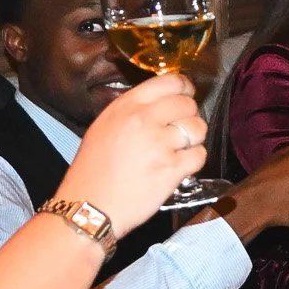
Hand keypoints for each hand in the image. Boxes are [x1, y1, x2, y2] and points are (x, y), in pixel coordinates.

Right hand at [63, 72, 205, 234]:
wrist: (89, 207)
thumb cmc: (92, 172)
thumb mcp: (103, 128)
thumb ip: (131, 112)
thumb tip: (159, 103)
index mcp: (126, 106)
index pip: (169, 81)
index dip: (183, 88)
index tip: (185, 95)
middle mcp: (143, 120)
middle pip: (187, 104)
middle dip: (189, 116)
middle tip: (181, 129)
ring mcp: (159, 144)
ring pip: (197, 128)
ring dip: (194, 138)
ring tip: (181, 149)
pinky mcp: (171, 168)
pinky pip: (199, 155)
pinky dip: (194, 161)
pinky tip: (180, 166)